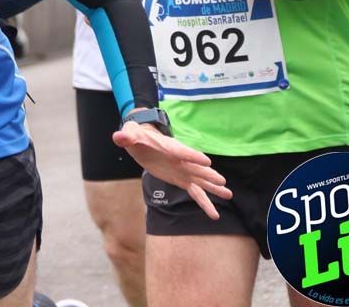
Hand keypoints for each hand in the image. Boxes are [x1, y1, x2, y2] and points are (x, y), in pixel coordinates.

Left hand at [114, 121, 231, 219]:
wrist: (142, 140)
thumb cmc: (137, 135)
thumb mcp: (130, 134)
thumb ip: (126, 136)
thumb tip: (118, 137)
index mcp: (169, 147)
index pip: (182, 152)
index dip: (193, 156)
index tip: (206, 161)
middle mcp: (180, 160)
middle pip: (195, 168)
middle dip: (207, 174)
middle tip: (222, 181)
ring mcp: (182, 170)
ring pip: (200, 181)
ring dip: (213, 187)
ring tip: (229, 194)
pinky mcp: (181, 179)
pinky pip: (195, 193)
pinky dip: (204, 202)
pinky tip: (215, 214)